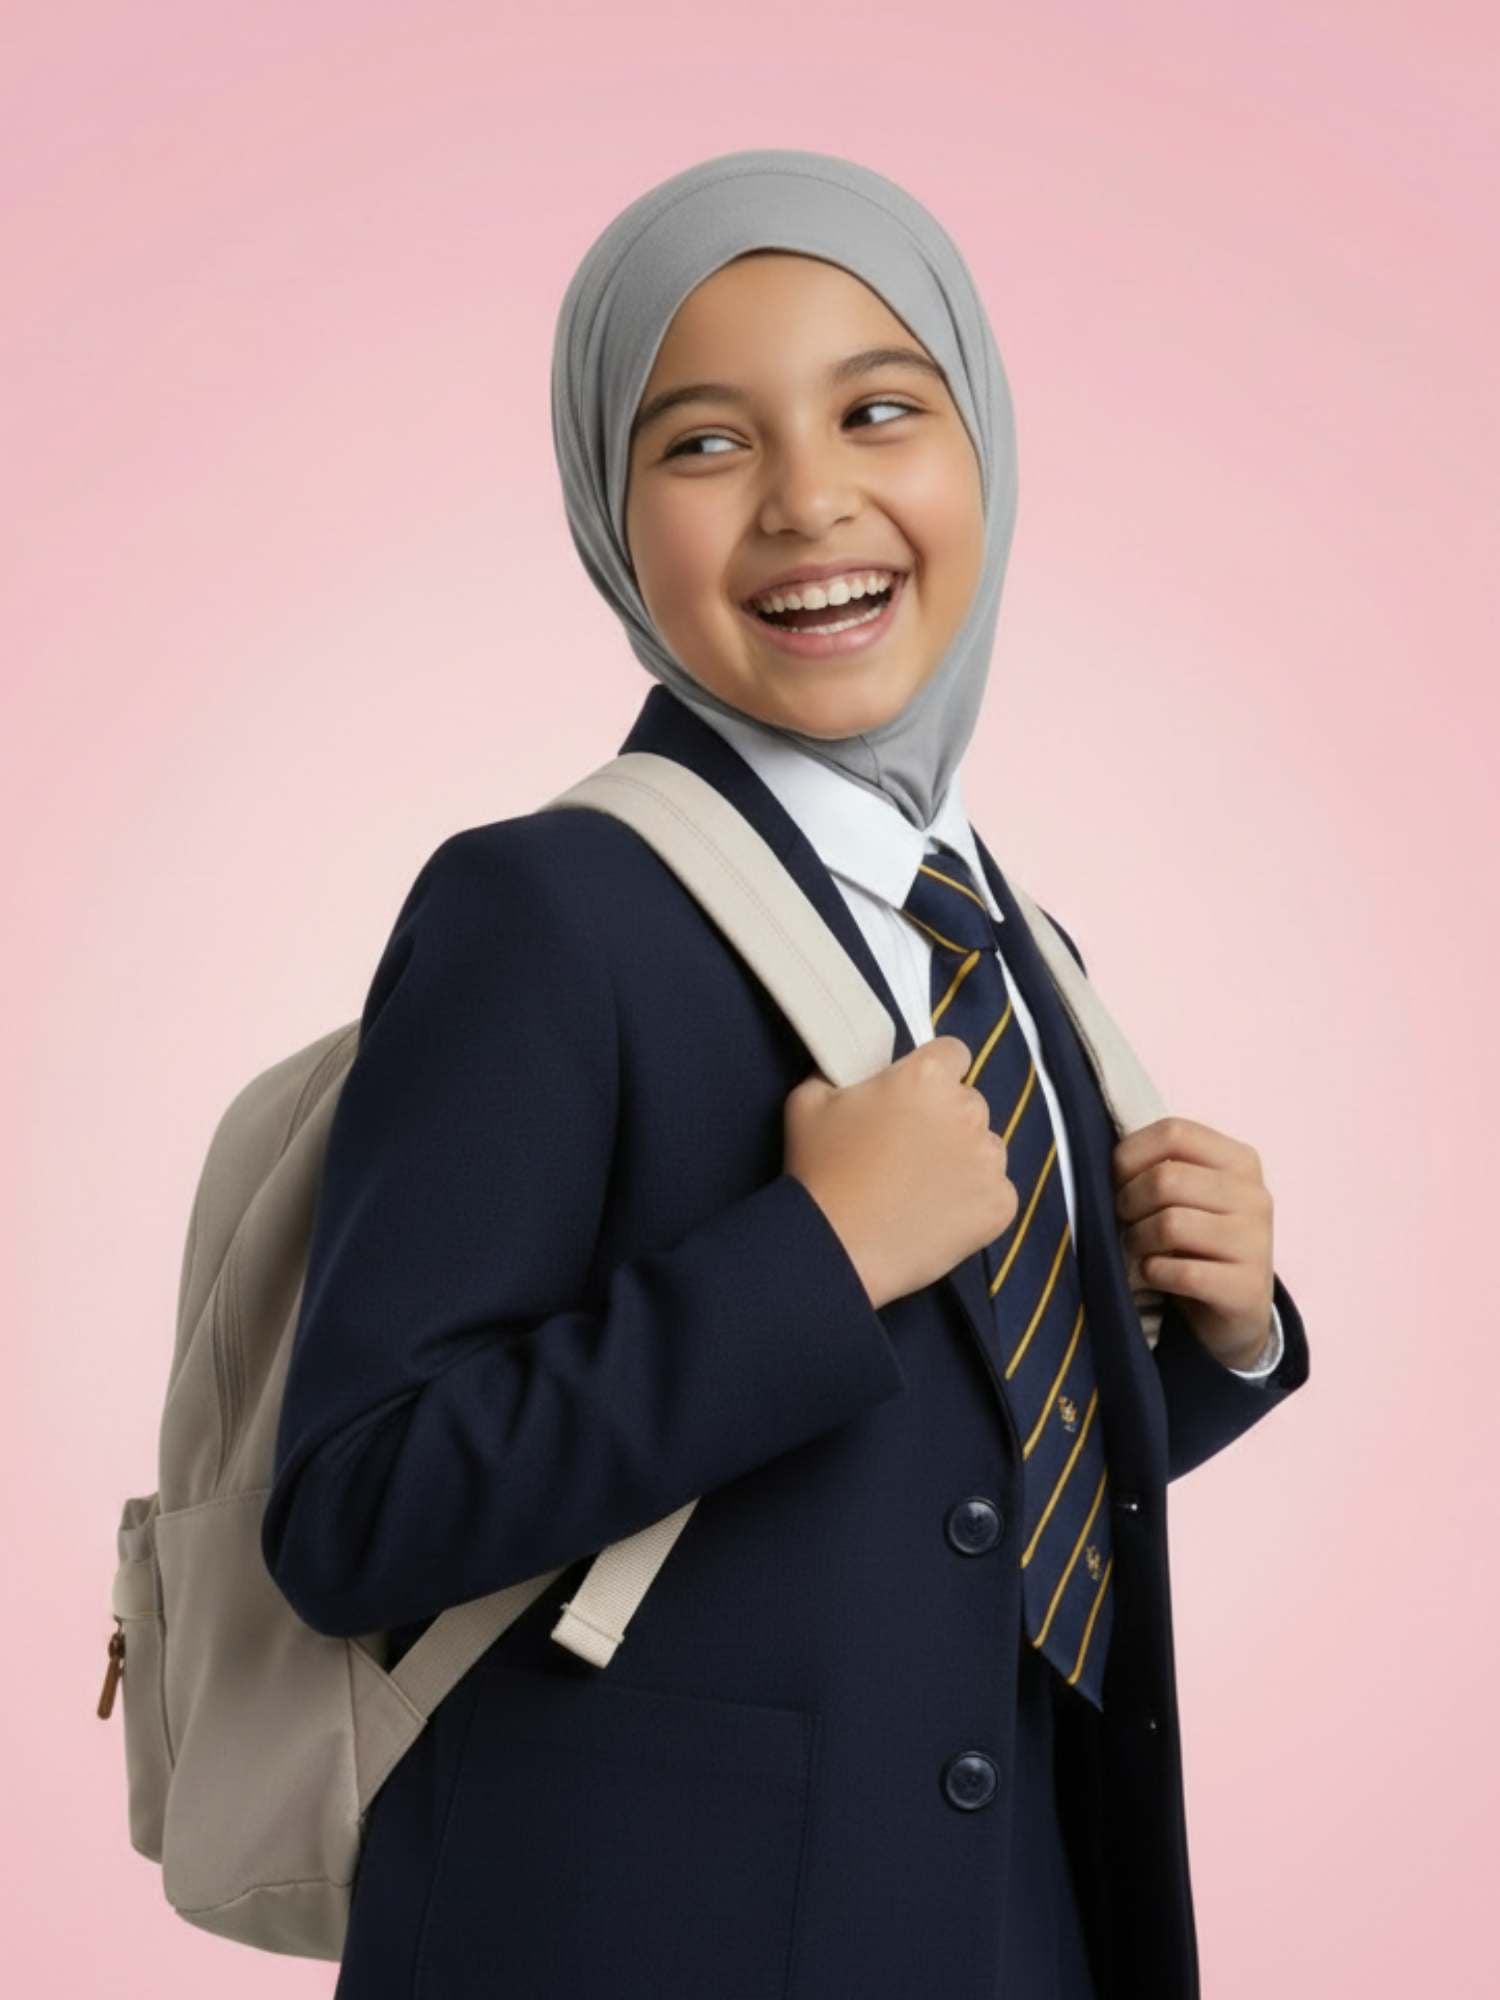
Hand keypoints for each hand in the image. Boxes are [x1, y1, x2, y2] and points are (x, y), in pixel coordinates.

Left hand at [1110, 1116, 1274, 1370]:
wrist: (1235, 1306)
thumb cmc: (1197, 1239)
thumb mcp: (1187, 1193)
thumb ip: (1158, 1167)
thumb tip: (1100, 1157)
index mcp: (1239, 1160)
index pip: (1174, 1133)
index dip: (1130, 1155)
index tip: (1116, 1180)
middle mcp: (1254, 1196)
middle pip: (1167, 1180)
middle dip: (1128, 1202)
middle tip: (1124, 1220)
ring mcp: (1255, 1243)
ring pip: (1170, 1225)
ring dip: (1138, 1239)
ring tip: (1137, 1248)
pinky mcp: (1246, 1288)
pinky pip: (1181, 1272)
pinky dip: (1153, 1273)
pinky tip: (1155, 1274)